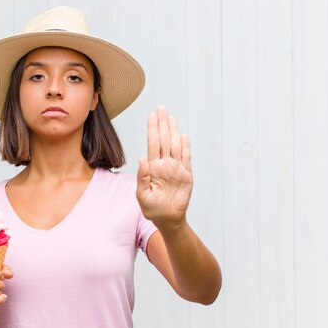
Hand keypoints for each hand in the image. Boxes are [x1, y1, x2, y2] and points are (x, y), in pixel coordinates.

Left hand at [136, 106, 192, 225]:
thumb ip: (141, 177)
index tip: (151, 115)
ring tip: (171, 117)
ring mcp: (176, 168)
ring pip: (175, 145)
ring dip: (173, 131)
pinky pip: (186, 158)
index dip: (152, 129)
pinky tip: (184, 135)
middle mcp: (164, 164)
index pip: (152, 143)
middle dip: (162, 124)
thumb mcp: (141, 194)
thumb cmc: (151, 208)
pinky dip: (186, 147)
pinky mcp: (186, 175)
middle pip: (164, 140)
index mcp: (152, 167)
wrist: (167, 219)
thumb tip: (141, 158)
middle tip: (161, 108)